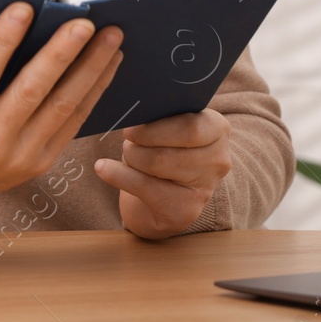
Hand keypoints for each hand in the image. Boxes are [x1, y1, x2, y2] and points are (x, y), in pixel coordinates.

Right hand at [0, 1, 123, 210]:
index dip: (3, 40)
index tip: (24, 8)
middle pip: (33, 90)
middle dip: (62, 54)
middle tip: (85, 21)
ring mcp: (21, 154)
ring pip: (62, 106)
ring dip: (91, 70)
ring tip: (112, 37)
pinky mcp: (41, 162)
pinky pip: (73, 123)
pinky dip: (94, 92)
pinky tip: (109, 64)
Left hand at [94, 110, 231, 239]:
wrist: (168, 194)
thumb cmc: (167, 147)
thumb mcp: (171, 125)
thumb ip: (161, 115)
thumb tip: (133, 111)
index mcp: (218, 129)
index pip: (191, 127)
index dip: (157, 128)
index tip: (131, 127)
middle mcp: (218, 160)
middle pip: (170, 149)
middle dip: (140, 143)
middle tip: (127, 140)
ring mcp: (204, 188)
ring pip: (157, 166)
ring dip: (132, 157)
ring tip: (128, 154)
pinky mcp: (185, 210)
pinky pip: (145, 188)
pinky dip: (118, 175)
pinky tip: (103, 168)